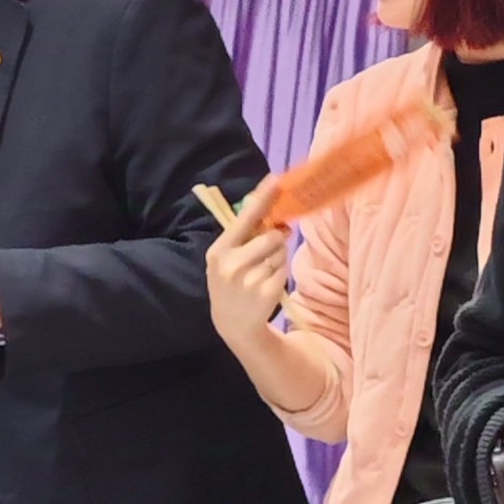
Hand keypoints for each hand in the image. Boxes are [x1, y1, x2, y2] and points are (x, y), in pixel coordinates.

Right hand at [206, 191, 289, 348]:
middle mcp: (231, 264)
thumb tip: (272, 213)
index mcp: (219, 250)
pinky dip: (280, 273)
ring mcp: (249, 279)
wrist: (233, 323)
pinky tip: (267, 284)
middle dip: (275, 240)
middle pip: (271, 237)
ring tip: (261, 272)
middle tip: (267, 250)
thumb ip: (244, 236)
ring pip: (279, 253)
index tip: (276, 180)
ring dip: (277, 258)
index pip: (244, 219)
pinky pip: (284, 270)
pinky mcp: (266, 292)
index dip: (262, 199)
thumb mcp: (226, 258)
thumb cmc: (232, 282)